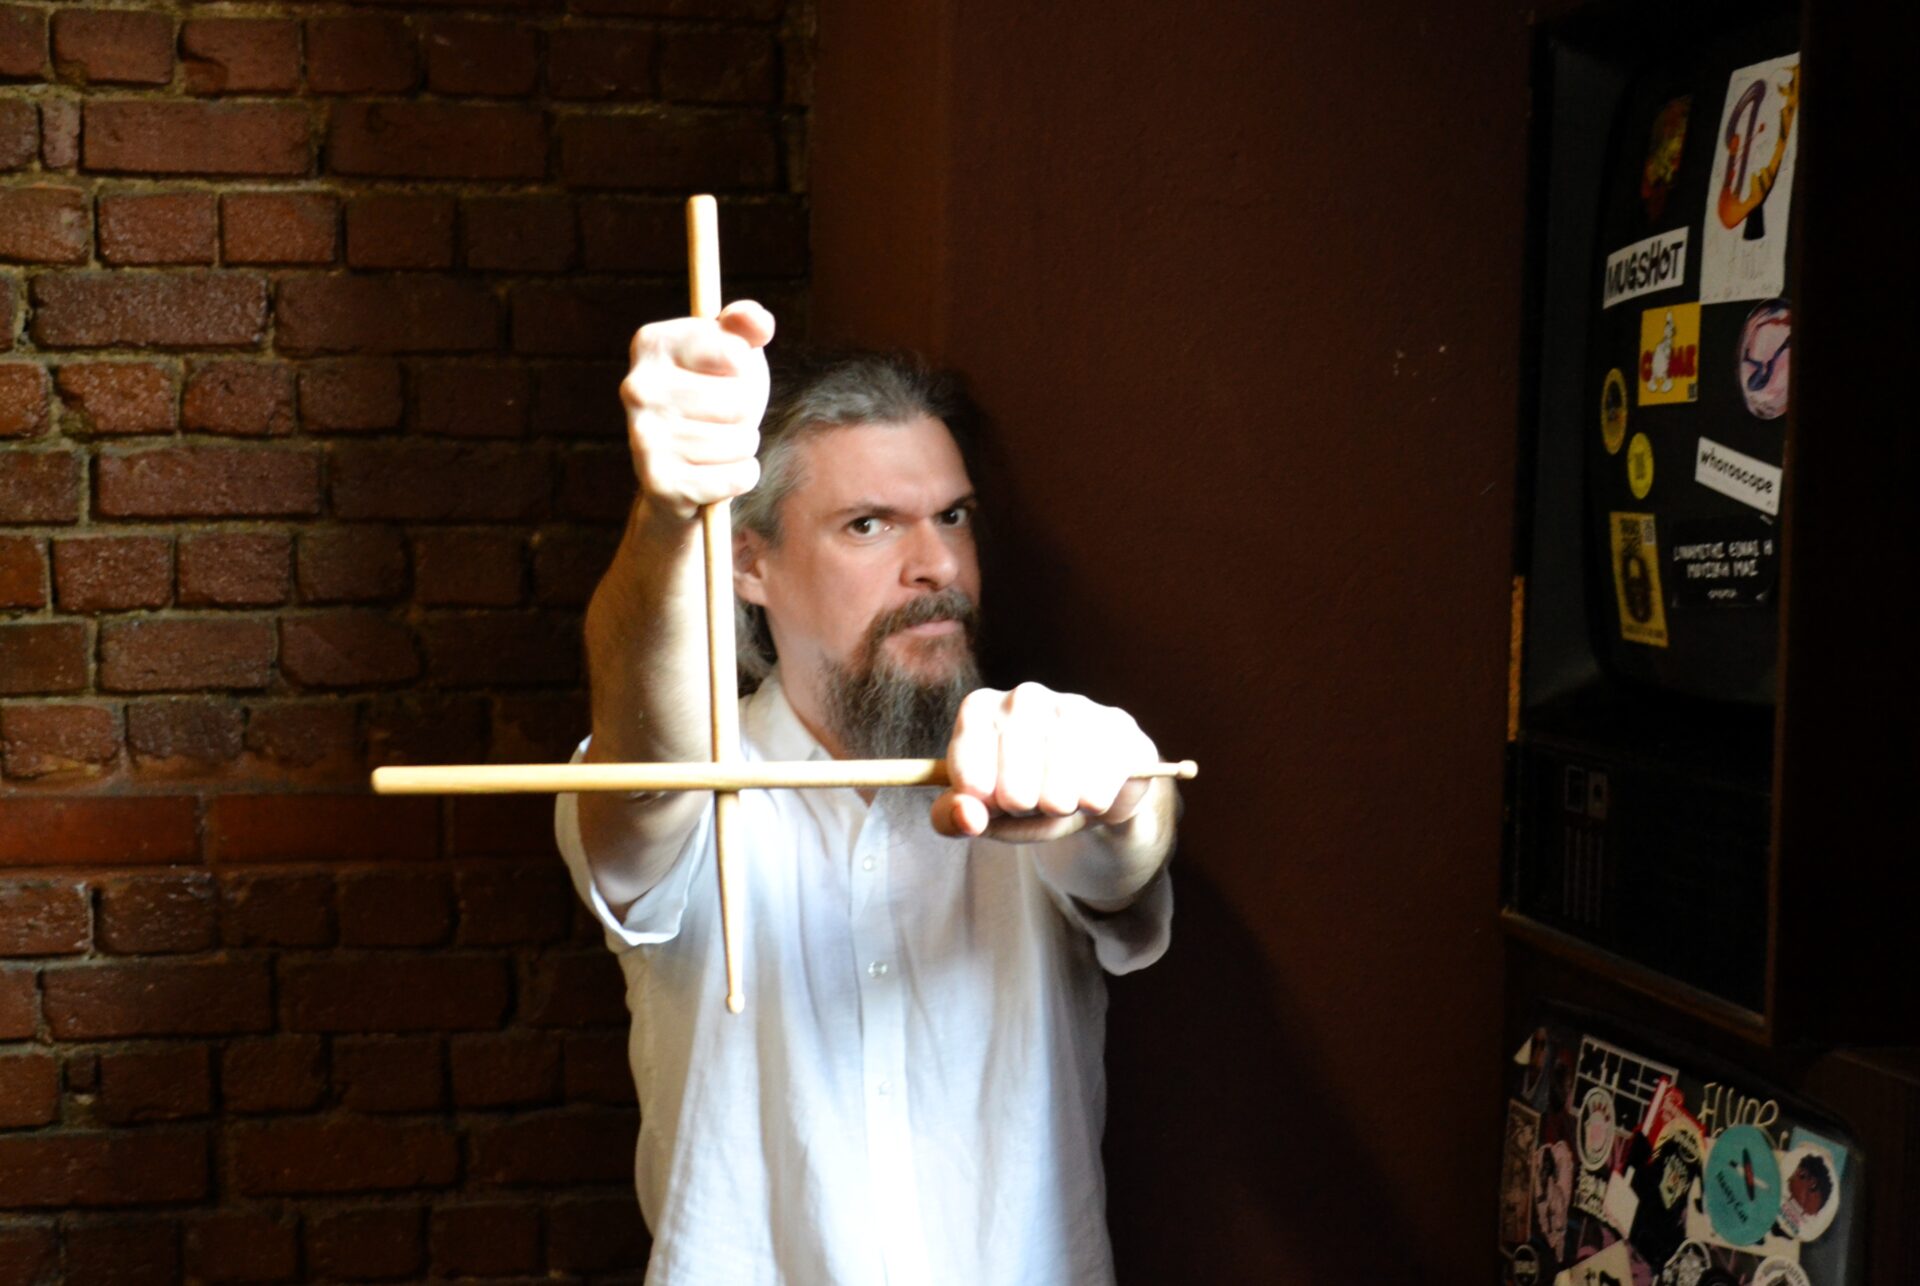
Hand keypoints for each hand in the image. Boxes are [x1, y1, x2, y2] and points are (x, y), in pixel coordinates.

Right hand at [621, 301, 775, 521]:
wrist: (678, 473)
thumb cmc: (712, 399)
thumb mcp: (732, 353)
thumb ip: (747, 326)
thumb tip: (758, 323)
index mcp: (652, 344)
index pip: (736, 353)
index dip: (745, 369)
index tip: (728, 372)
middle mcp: (637, 387)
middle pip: (739, 402)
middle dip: (747, 413)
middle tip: (724, 418)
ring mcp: (644, 436)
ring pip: (740, 441)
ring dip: (744, 446)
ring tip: (719, 445)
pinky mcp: (659, 482)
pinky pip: (737, 477)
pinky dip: (741, 477)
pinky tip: (719, 473)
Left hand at [932, 683, 1158, 842]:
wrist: (1090, 792)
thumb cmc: (1025, 795)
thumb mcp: (980, 811)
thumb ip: (953, 816)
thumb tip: (967, 817)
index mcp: (980, 709)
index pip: (968, 778)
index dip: (984, 806)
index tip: (991, 802)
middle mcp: (1025, 697)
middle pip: (1014, 792)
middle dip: (1024, 812)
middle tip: (1032, 800)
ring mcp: (1075, 707)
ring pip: (1057, 796)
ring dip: (1059, 812)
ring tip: (1061, 797)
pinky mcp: (1118, 730)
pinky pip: (1096, 794)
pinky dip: (1092, 809)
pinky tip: (1092, 791)